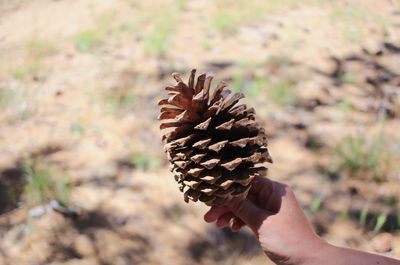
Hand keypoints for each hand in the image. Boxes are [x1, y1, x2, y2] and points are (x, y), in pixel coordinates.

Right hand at [204, 176, 325, 264]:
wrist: (307, 261)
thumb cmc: (288, 239)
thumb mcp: (262, 222)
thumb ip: (242, 207)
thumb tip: (224, 193)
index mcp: (275, 190)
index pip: (247, 181)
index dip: (229, 187)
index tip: (213, 195)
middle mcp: (272, 196)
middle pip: (243, 195)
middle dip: (226, 205)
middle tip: (208, 215)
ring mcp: (269, 209)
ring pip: (244, 206)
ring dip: (230, 214)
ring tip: (216, 224)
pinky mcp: (267, 221)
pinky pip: (249, 216)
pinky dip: (239, 221)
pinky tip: (233, 228)